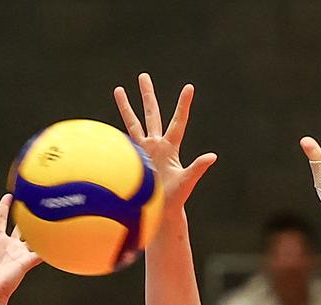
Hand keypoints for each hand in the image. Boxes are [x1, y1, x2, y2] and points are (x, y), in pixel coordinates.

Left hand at [0, 194, 41, 304]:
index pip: (1, 220)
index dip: (4, 208)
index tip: (8, 196)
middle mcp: (9, 246)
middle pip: (20, 226)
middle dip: (27, 215)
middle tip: (33, 200)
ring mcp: (18, 254)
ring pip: (33, 236)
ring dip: (40, 227)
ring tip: (50, 213)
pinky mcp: (25, 262)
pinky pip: (40, 252)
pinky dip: (48, 246)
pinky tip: (58, 237)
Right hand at [114, 74, 216, 211]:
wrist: (161, 212)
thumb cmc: (175, 199)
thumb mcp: (187, 181)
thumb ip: (198, 168)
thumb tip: (212, 156)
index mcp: (170, 147)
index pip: (178, 121)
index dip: (183, 105)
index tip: (189, 87)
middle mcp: (157, 145)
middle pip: (152, 114)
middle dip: (147, 95)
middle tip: (143, 76)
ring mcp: (144, 151)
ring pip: (133, 123)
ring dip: (126, 107)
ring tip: (118, 89)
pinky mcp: (133, 159)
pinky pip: (124, 141)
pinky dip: (116, 133)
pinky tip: (108, 123)